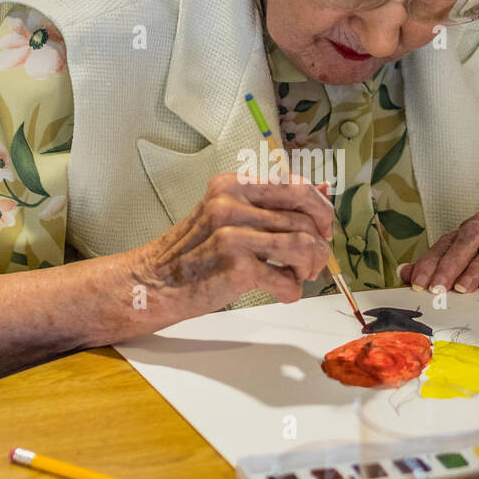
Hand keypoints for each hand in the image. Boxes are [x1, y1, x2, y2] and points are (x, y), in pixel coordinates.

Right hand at [132, 171, 334, 313]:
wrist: (154, 283)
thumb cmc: (194, 253)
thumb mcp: (228, 216)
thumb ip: (271, 205)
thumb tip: (324, 190)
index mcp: (232, 186)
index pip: (297, 187)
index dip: (321, 210)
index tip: (323, 228)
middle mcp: (232, 204)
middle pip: (306, 218)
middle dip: (320, 243)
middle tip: (312, 261)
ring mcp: (233, 235)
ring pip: (304, 245)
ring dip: (310, 266)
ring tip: (298, 276)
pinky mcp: (237, 267)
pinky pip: (287, 279)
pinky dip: (292, 290)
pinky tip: (281, 292)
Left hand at [399, 211, 478, 292]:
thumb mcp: (466, 270)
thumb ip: (436, 269)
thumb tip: (404, 272)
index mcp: (475, 226)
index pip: (448, 240)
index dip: (431, 262)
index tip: (419, 284)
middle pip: (470, 236)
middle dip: (451, 263)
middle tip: (439, 288)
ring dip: (477, 267)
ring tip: (465, 288)